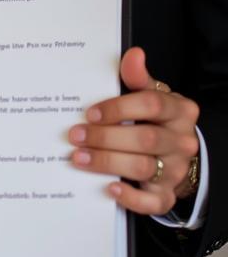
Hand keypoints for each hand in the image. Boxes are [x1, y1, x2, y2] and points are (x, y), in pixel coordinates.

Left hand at [68, 46, 198, 215]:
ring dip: (107, 162)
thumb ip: (137, 78)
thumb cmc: (153, 119)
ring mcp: (176, 169)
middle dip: (105, 137)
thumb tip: (133, 54)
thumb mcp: (149, 94)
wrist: (173, 153)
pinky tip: (109, 187)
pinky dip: (131, 197)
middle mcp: (182, 141)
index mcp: (179, 111)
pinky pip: (153, 201)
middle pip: (145, 138)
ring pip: (143, 167)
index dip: (118, 108)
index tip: (90, 113)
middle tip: (75, 135)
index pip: (151, 104)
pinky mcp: (167, 194)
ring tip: (78, 157)